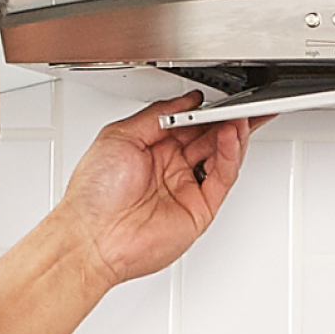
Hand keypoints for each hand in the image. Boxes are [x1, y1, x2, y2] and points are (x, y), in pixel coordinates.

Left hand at [55, 91, 262, 285]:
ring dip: (233, 134)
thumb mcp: (119, 135)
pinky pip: (222, 177)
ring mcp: (185, 188)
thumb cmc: (94, 193)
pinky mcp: (199, 209)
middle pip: (209, 138)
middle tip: (242, 102)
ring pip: (221, 157)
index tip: (219, 95)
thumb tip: (186, 101)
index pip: (188, 123)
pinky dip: (230, 155)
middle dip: (227, 119)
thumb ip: (157, 115)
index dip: (205, 109)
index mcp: (151, 149)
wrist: (92, 238)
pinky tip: (230, 136)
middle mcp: (170, 168)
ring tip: (241, 115)